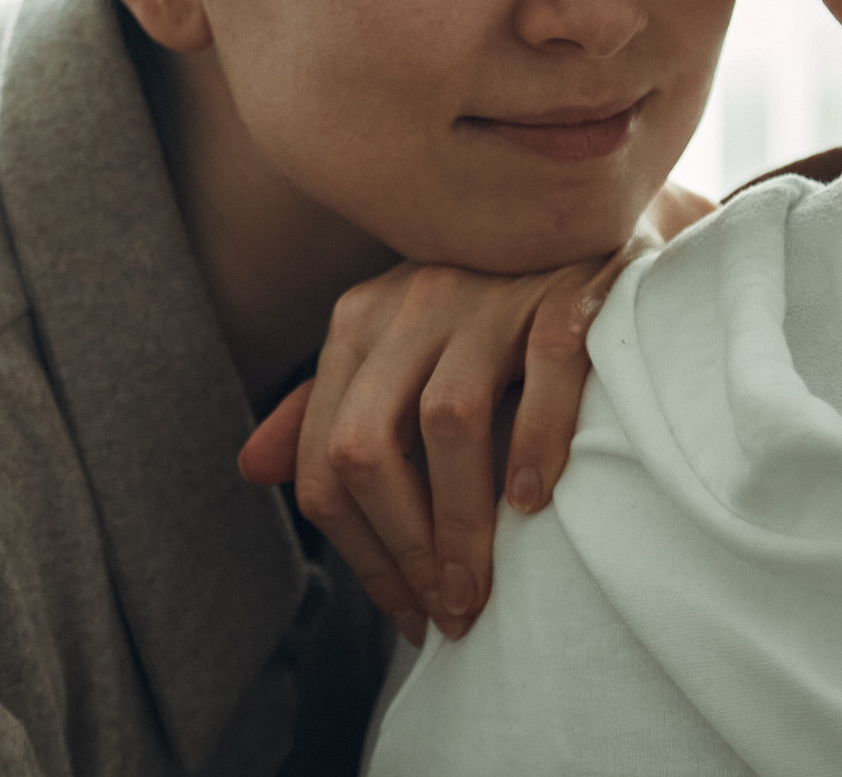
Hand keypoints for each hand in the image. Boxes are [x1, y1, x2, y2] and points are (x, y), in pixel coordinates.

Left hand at [237, 181, 718, 641]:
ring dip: (460, 521)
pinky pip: (545, 371)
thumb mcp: (401, 349)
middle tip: (449, 611)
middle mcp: (412, 301)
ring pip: (447, 421)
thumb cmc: (494, 315)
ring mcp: (489, 293)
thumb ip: (332, 406)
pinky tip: (534, 503)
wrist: (589, 229)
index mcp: (361, 322)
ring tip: (482, 588)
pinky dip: (536, 443)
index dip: (359, 550)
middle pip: (368, 445)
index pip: (326, 456)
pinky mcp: (566, 289)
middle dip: (402, 547)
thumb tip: (252, 467)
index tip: (408, 610)